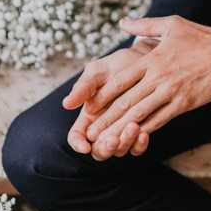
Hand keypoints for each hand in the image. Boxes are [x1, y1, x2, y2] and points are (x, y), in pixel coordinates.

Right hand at [63, 41, 156, 160]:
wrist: (143, 59)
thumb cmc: (118, 65)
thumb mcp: (98, 71)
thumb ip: (84, 87)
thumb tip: (67, 103)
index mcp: (89, 115)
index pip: (77, 137)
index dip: (78, 144)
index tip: (85, 146)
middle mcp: (103, 127)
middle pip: (98, 150)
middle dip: (105, 148)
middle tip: (113, 139)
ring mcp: (121, 131)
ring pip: (118, 151)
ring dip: (125, 144)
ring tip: (133, 127)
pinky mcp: (139, 130)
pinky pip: (137, 147)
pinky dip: (139, 145)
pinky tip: (144, 134)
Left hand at [80, 15, 210, 148]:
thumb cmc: (202, 37)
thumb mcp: (172, 24)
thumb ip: (145, 26)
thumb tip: (122, 23)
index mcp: (153, 59)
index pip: (121, 80)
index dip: (103, 95)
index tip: (88, 106)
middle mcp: (159, 77)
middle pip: (126, 101)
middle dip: (106, 119)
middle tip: (89, 133)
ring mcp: (171, 92)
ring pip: (140, 115)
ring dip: (120, 130)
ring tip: (105, 142)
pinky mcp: (184, 104)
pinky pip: (160, 120)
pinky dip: (144, 132)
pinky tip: (133, 140)